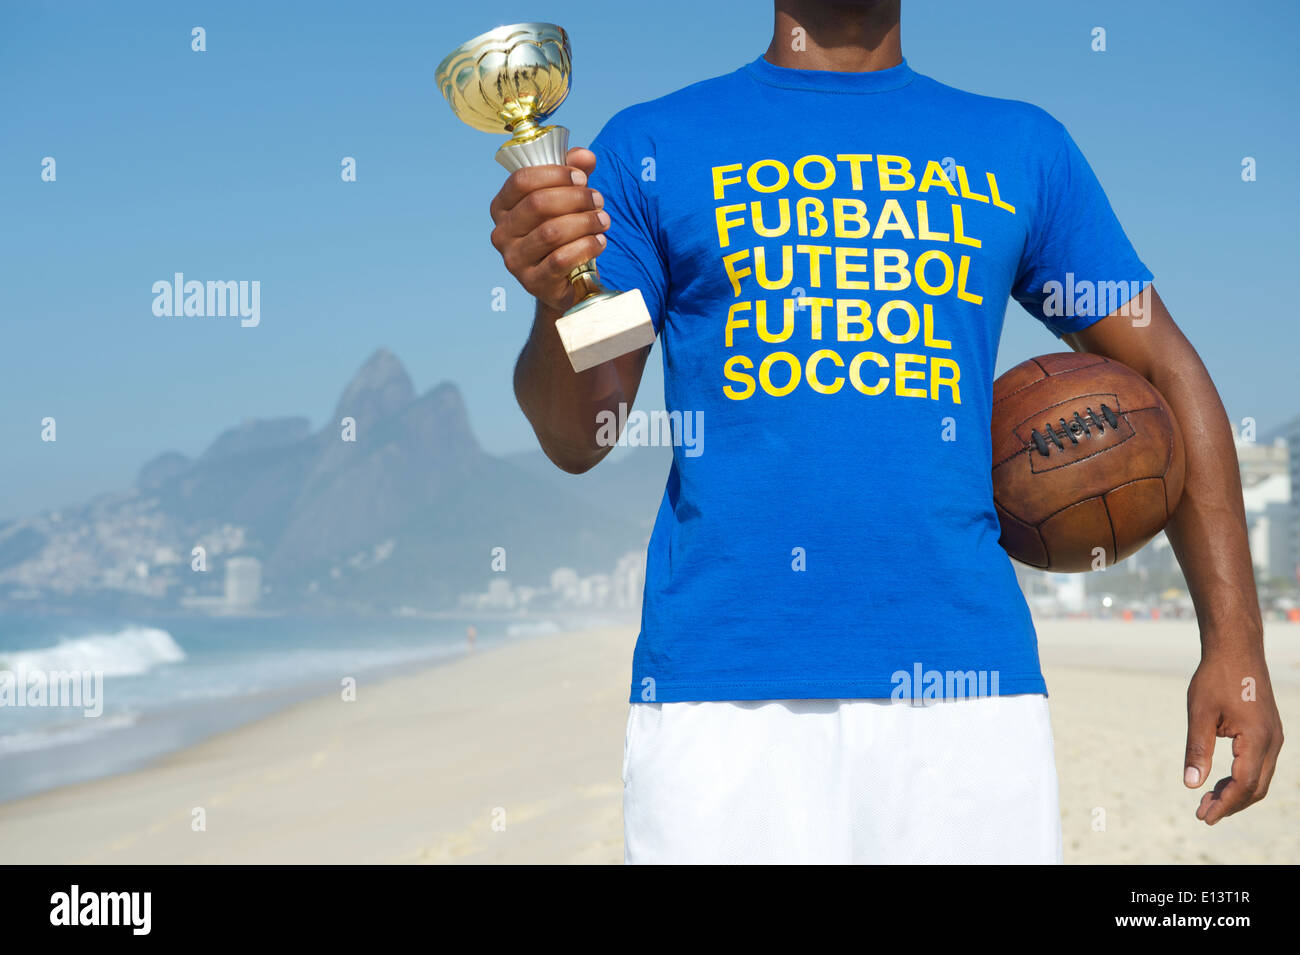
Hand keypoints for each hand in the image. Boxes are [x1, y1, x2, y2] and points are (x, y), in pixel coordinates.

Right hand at [488, 147, 608, 312]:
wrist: (566, 279)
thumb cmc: (563, 231)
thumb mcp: (567, 197)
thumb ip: (574, 172)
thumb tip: (585, 156)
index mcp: (502, 206)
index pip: (521, 180)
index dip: (555, 174)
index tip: (582, 178)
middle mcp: (501, 233)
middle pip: (538, 204)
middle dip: (575, 198)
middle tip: (598, 200)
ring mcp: (514, 260)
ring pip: (551, 232)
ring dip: (585, 222)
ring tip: (604, 220)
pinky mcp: (533, 282)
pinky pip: (561, 260)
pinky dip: (585, 247)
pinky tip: (600, 242)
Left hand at [1184, 644, 1283, 823]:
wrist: (1236, 648)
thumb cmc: (1215, 677)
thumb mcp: (1199, 713)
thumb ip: (1197, 750)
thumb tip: (1190, 784)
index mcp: (1257, 738)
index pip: (1243, 784)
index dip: (1224, 804)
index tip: (1203, 816)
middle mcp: (1272, 741)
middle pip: (1256, 787)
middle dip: (1230, 804)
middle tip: (1202, 813)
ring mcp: (1274, 736)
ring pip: (1260, 778)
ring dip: (1236, 793)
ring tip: (1207, 800)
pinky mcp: (1269, 731)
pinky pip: (1260, 764)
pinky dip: (1242, 778)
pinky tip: (1220, 780)